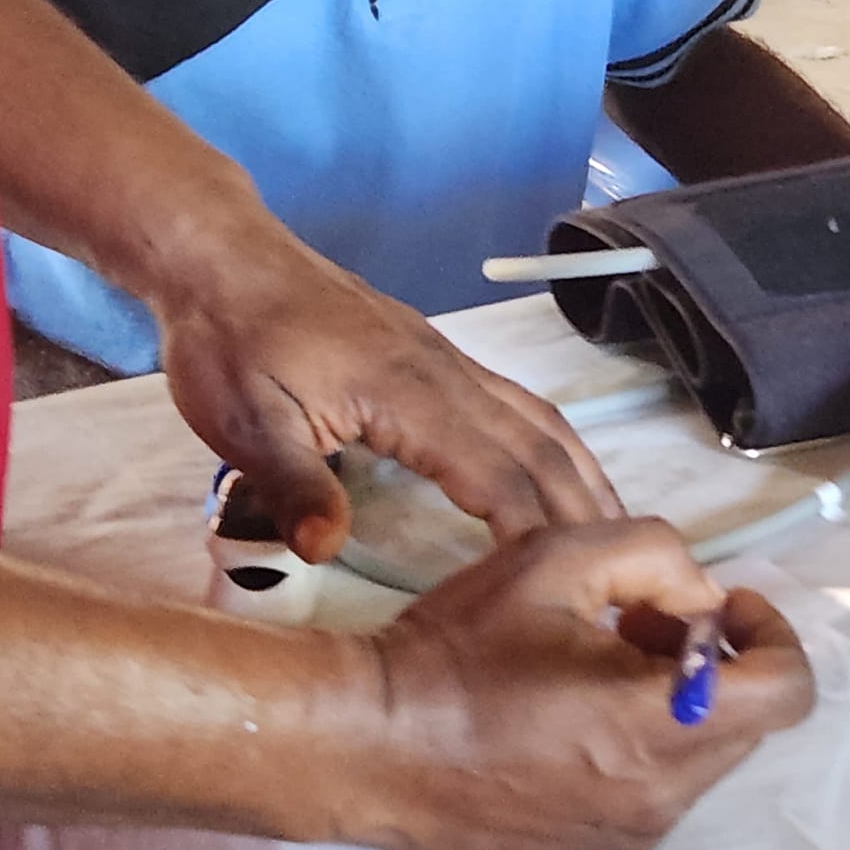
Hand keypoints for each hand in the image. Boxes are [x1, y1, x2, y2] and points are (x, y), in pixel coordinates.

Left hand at [155, 226, 621, 563]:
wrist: (227, 262)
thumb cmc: (231, 344)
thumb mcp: (241, 423)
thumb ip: (292, 486)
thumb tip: (327, 551)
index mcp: (412, 396)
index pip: (499, 474)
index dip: (538, 533)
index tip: (567, 588)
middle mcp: (451, 376)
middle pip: (543, 449)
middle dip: (586, 513)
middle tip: (622, 579)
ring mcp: (451, 363)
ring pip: (543, 422)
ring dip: (584, 478)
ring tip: (613, 534)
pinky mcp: (441, 359)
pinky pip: (521, 406)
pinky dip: (557, 448)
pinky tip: (559, 473)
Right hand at [348, 520, 814, 849]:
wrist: (368, 746)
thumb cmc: (458, 649)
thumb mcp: (560, 556)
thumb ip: (659, 556)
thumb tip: (702, 601)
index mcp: (660, 727)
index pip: (787, 689)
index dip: (769, 629)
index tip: (720, 600)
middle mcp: (659, 795)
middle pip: (747, 716)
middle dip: (712, 655)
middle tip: (642, 617)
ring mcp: (631, 832)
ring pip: (706, 750)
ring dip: (680, 694)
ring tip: (603, 653)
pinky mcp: (599, 848)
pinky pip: (660, 782)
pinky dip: (647, 736)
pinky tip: (579, 701)